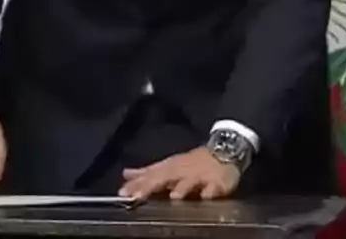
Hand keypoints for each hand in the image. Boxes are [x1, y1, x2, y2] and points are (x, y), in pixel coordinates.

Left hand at [120, 146, 240, 200]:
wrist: (223, 149)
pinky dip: (210, 191)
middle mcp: (181, 171)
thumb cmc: (192, 162)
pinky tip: (205, 196)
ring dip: (183, 188)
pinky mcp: (218, 181)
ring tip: (174, 197)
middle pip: (164, 178)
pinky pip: (214, 187)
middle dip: (151, 187)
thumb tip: (126, 174)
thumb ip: (147, 172)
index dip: (136, 185)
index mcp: (169, 168)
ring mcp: (200, 176)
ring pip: (190, 181)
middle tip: (137, 197)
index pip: (149, 176)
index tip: (122, 194)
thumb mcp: (168, 165)